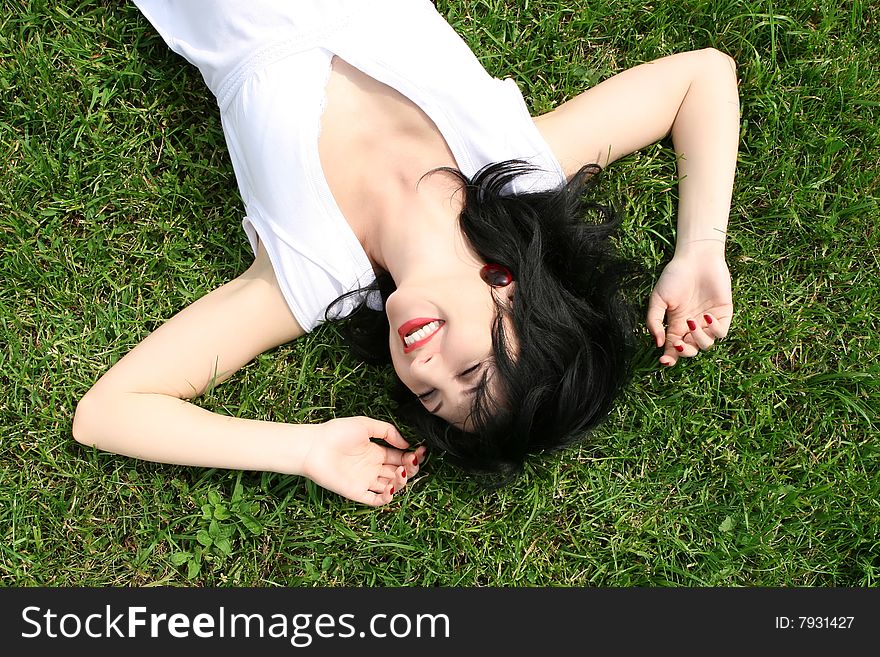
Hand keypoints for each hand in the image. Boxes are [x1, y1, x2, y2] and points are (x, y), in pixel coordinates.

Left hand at [301, 416, 426, 505]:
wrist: (313, 447)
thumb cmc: (336, 433)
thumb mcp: (365, 424)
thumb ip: (388, 431)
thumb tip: (405, 443)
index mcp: (376, 452)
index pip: (400, 457)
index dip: (412, 456)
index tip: (420, 450)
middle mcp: (373, 468)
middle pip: (399, 472)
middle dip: (410, 468)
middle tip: (412, 461)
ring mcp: (366, 481)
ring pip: (392, 487)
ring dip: (401, 481)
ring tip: (401, 471)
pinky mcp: (357, 492)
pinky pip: (376, 500)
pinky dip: (387, 497)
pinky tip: (390, 487)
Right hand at [646, 247, 732, 365]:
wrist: (696, 258)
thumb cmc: (675, 276)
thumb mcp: (657, 299)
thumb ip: (654, 321)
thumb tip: (658, 342)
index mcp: (676, 324)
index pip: (673, 348)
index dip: (669, 358)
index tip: (663, 362)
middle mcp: (692, 326)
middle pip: (691, 350)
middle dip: (685, 352)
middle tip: (679, 344)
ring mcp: (708, 321)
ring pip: (706, 344)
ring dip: (698, 339)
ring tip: (691, 323)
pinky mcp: (724, 314)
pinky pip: (721, 332)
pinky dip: (714, 329)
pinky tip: (705, 317)